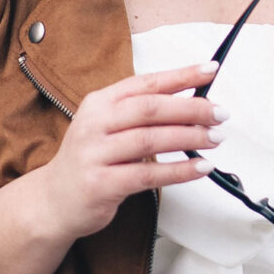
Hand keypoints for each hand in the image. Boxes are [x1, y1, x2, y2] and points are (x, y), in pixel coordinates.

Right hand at [40, 61, 228, 242]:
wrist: (54, 202)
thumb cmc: (90, 163)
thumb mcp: (107, 129)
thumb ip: (140, 117)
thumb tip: (192, 106)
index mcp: (99, 103)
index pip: (145, 83)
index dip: (181, 76)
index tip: (211, 71)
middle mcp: (94, 124)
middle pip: (150, 109)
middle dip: (191, 109)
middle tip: (220, 114)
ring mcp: (95, 154)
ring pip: (150, 140)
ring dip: (188, 138)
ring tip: (215, 139)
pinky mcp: (101, 184)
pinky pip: (147, 175)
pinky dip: (178, 171)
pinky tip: (200, 168)